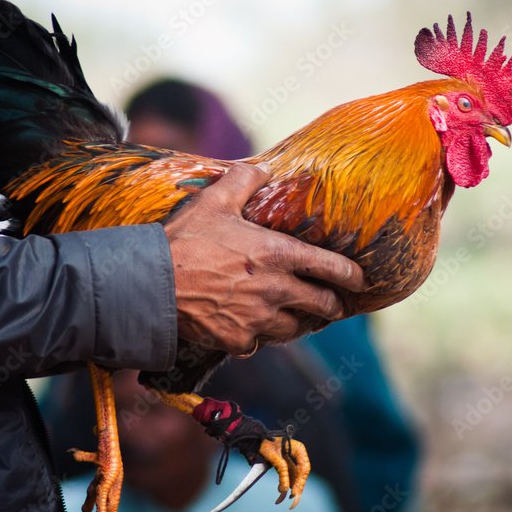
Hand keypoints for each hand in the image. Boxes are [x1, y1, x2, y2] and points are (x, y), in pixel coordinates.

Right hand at [162, 163, 364, 355]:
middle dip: (331, 305)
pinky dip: (256, 337)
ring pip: (293, 329)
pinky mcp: (237, 341)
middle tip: (332, 304)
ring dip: (295, 322)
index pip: (332, 268)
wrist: (151, 282)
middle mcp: (276, 290)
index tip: (359, 280)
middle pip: (322, 305)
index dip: (352, 276)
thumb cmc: (185, 239)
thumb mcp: (216, 199)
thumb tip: (264, 168)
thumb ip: (245, 180)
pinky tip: (248, 327)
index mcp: (278, 254)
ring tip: (293, 316)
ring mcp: (257, 319)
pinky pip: (257, 344)